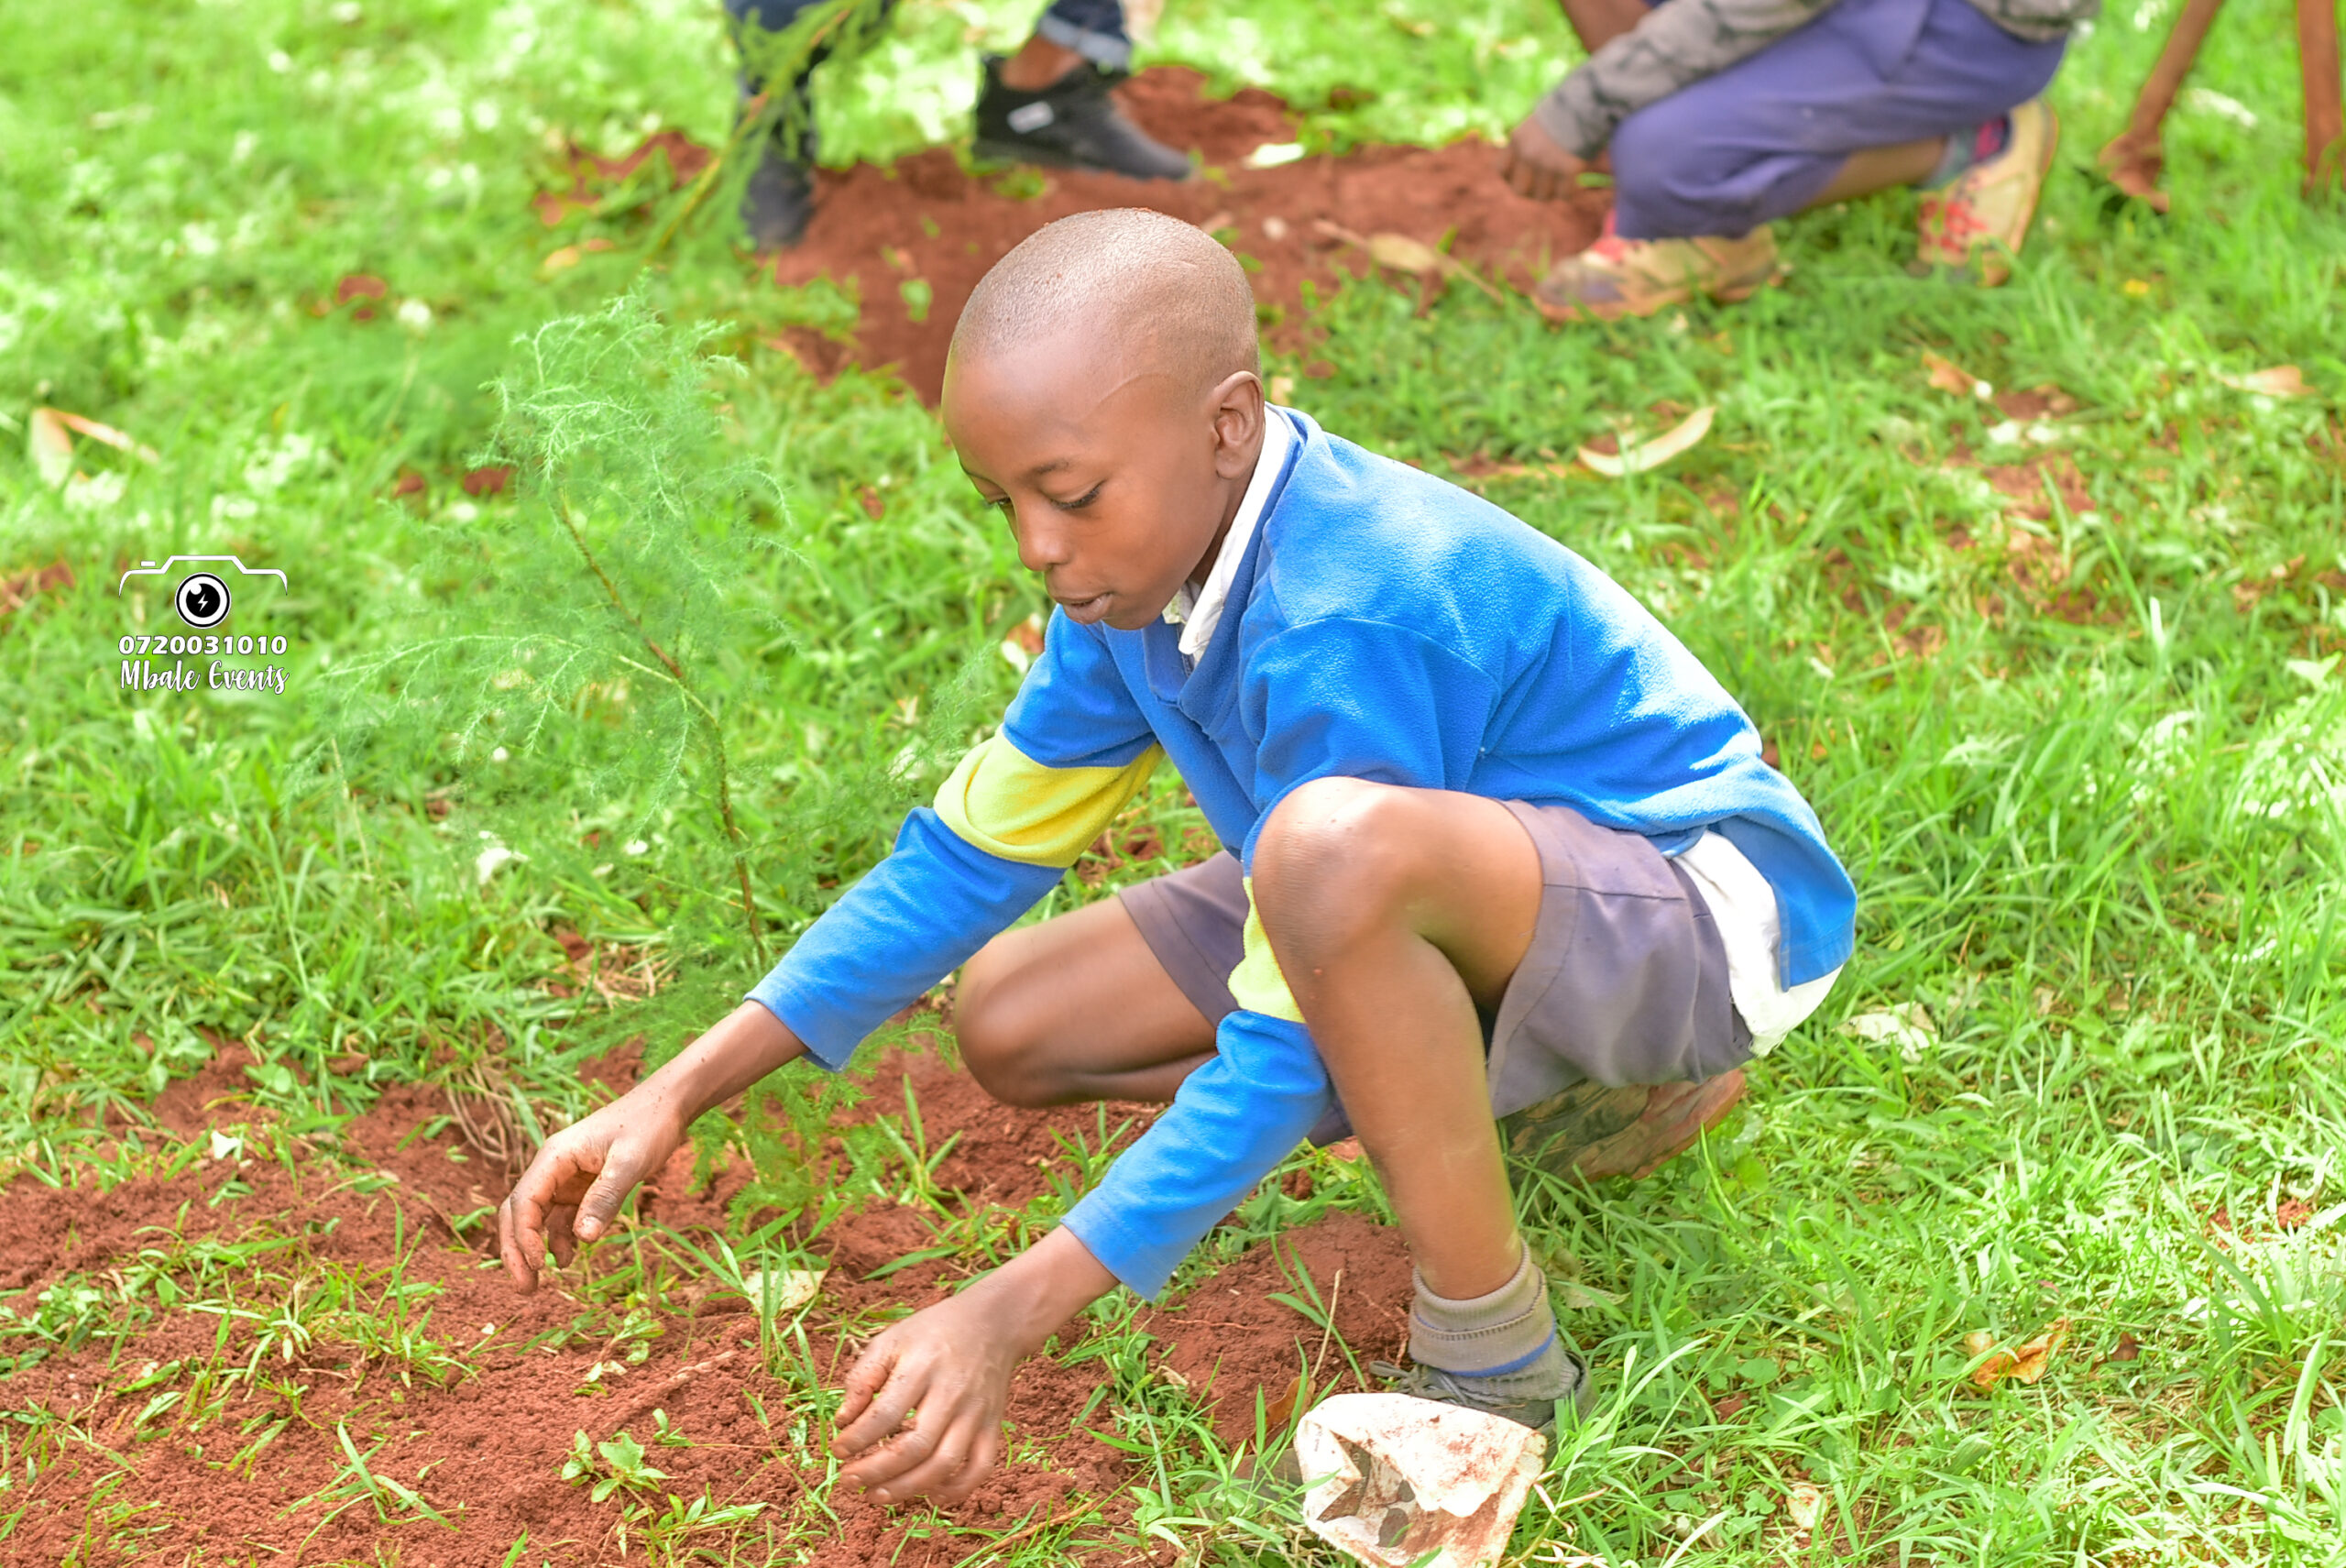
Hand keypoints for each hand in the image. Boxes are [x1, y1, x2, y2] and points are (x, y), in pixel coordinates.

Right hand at [498, 1000, 807, 1289]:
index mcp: (554, 1157)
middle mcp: (552, 1167)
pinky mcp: (581, 1185)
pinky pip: (561, 1217)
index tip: (538, 1266)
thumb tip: (582, 1240)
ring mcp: (565, 1177)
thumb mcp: (629, 1163)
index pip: (523, 1201)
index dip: (524, 1237)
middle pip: (518, 1212)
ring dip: (534, 1249)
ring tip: (538, 1285)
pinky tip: (568, 1259)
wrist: (667, 1106)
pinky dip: (559, 1238)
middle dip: (516, 1250)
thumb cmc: (648, 1126)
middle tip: (525, 1288)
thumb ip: (605, 1199)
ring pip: (536, 1218)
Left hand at [832, 1227, 1114, 1505]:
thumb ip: (863, 1377)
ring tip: (876, 1496)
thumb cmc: (933, 1332)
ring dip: (907, 1488)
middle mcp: (952, 1393)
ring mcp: (976, 1413)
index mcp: (922, 1367)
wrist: (993, 1322)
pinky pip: (980, 1468)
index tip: (836, 1449)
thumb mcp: (891, 1339)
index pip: (885, 1414)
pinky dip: (957, 1490)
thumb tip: (844, 1420)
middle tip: (848, 1481)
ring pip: (945, 1464)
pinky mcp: (993, 1426)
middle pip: (915, 1447)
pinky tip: (930, 1496)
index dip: (856, 1439)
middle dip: (875, 1472)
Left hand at [1502, 117, 1592, 200]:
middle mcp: (1527, 152)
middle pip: (1519, 190)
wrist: (1588, 101)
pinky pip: (1564, 194)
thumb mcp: (1537, 123)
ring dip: (1553, 194)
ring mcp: (1546, 162)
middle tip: (1544, 188)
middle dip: (1531, 192)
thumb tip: (1527, 170)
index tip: (1524, 177)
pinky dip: (1570, 192)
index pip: (1501, 170)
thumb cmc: (1566, 110)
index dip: (1511, 178)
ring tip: (1563, 185)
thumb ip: (1528, 143)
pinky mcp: (1566, 168)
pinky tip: (1577, 184)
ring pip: (1542, 195)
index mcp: (1518, 138)